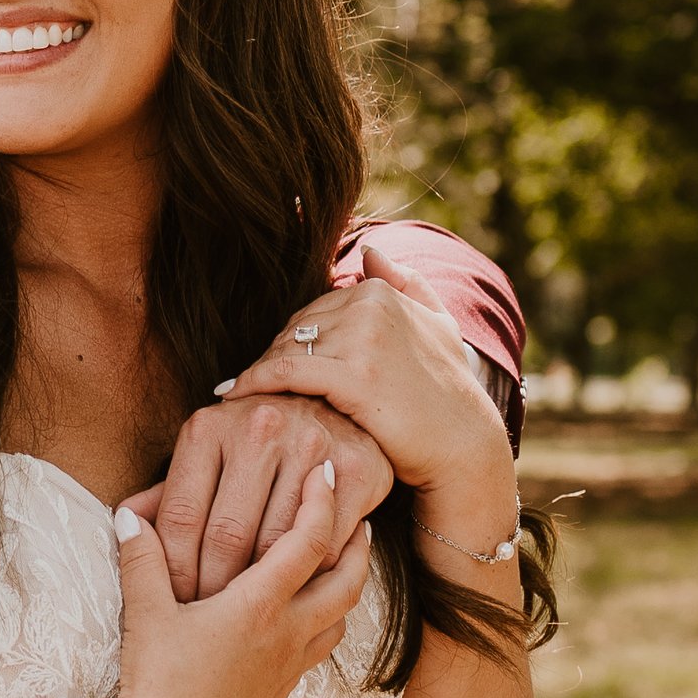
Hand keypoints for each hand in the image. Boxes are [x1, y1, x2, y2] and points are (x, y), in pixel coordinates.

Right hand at [84, 466, 370, 697]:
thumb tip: (129, 514)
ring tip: (341, 565)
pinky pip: (320, 649)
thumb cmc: (155, 681)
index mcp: (257, 606)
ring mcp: (286, 667)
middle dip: (356, 546)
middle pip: (345, 582)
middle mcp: (285, 634)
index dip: (321, 502)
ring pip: (340, 619)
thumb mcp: (144, 612)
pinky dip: (327, 623)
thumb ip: (142, 557)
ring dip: (348, 587)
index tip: (329, 473)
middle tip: (358, 519)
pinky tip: (308, 617)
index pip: (307, 542)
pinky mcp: (279, 692)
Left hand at [141, 392, 391, 598]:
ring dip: (258, 592)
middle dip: (212, 590)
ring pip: (274, 545)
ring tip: (242, 619)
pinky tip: (291, 594)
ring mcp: (308, 447)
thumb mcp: (206, 450)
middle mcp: (257, 430)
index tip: (172, 604)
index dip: (173, 571)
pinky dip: (306, 577)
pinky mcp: (352, 469)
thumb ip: (169, 490)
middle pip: (226, 536)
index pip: (181, 517)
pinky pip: (322, 544)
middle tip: (206, 622)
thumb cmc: (256, 438)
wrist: (333, 398)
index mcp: (207, 429)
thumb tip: (126, 526)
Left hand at [217, 245, 512, 506]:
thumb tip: (369, 251)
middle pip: (295, 329)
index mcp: (380, 292)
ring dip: (259, 372)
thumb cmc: (449, 393)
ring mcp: (363, 339)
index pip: (313, 311)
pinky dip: (253, 382)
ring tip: (238, 394)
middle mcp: (370, 306)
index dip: (292, 342)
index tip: (272, 366)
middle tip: (248, 385)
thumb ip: (407, 285)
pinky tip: (233, 396)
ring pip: (286, 349)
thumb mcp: (439, 327)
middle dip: (273, 357)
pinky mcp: (354, 377)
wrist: (464, 447)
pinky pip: (287, 372)